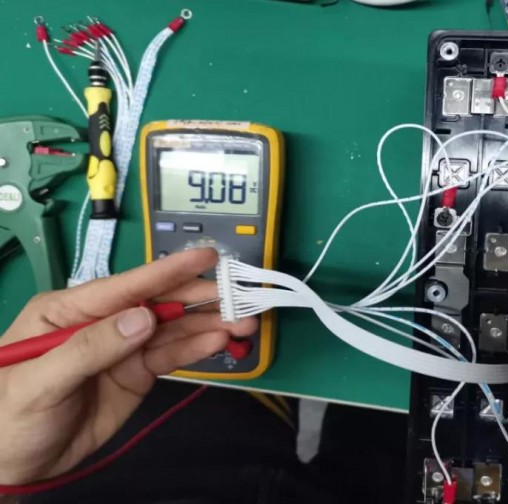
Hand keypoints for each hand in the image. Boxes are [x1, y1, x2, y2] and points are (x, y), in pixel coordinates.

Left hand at [0, 248, 255, 485]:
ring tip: (244, 323)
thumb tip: (144, 318)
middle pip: (157, 303)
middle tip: (239, 297)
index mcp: (69, 310)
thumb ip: (92, 347)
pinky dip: (197, 349)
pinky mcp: (137, 374)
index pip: (125, 286)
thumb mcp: (41, 380)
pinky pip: (171, 356)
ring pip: (172, 330)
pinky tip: (220, 342)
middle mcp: (103, 322)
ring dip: (208, 325)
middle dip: (199, 299)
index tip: (205, 258)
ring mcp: (123, 348)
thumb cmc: (9, 414)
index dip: (167, 272)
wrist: (14, 464)